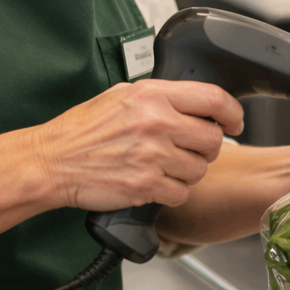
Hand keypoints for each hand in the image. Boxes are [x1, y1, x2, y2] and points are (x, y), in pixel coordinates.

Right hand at [35, 80, 243, 213]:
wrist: (54, 160)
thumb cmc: (84, 129)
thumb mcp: (122, 95)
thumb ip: (160, 97)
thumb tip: (195, 103)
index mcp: (152, 95)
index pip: (213, 98)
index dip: (233, 112)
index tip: (235, 121)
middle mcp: (156, 123)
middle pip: (212, 139)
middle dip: (206, 147)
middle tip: (190, 149)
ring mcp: (152, 156)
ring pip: (199, 169)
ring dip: (188, 172)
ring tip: (164, 166)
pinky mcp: (145, 186)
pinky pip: (181, 193)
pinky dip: (172, 192)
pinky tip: (154, 182)